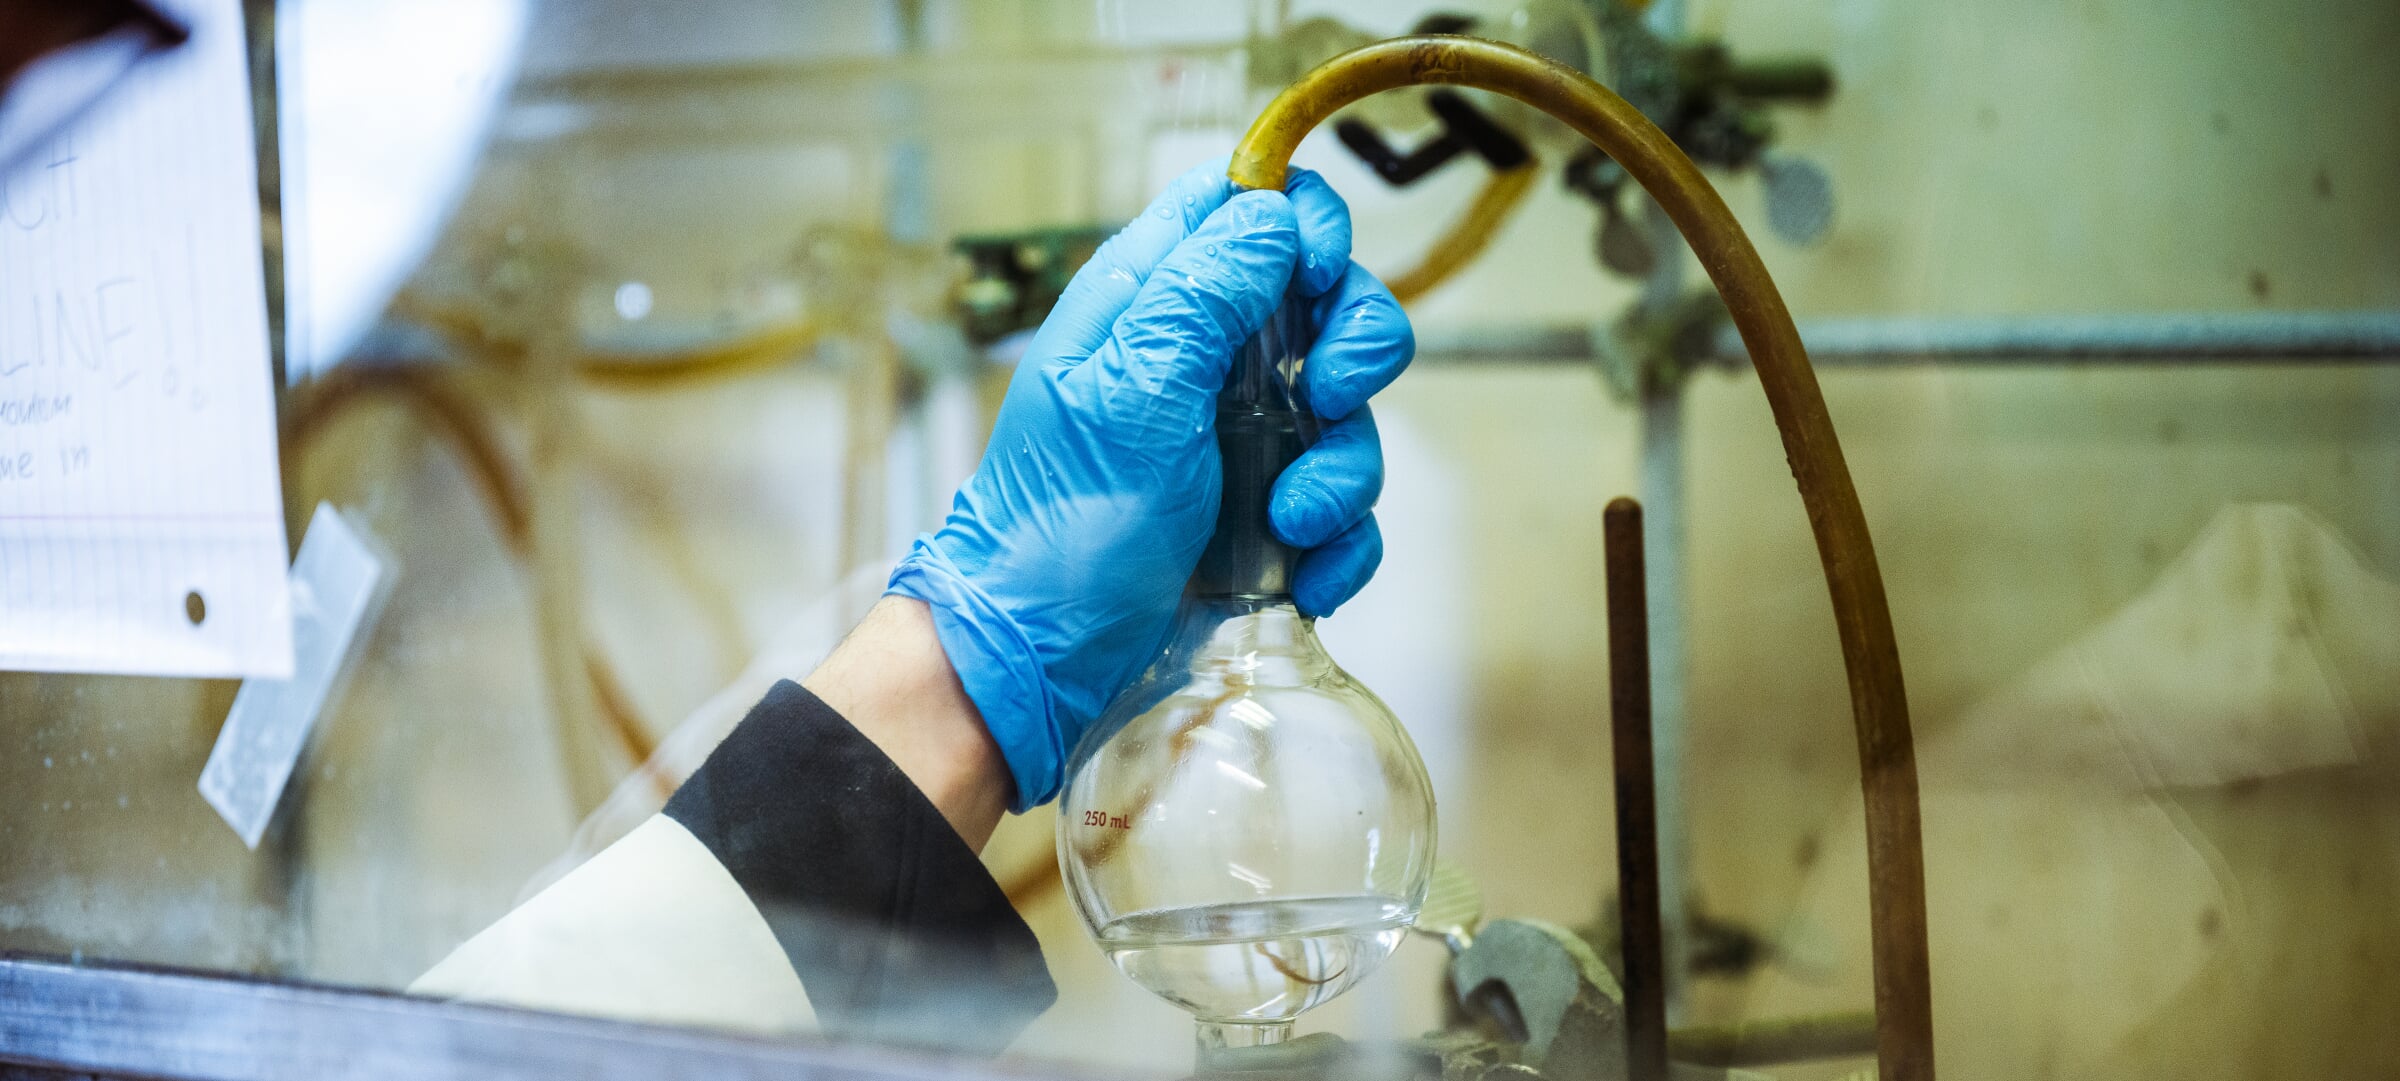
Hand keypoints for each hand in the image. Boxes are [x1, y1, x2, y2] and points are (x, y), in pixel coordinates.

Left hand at [887, 159, 1412, 809]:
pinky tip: (1306, 578)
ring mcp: (1238, 442)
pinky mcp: (1262, 520)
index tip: (1317, 278)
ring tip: (1291, 524)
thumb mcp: (1130, 389)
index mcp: (1154, 300)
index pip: (1248, 202)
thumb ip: (1204, 291)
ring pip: (1347, 417)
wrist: (1043, 661)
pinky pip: (1343, 511)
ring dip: (1343, 471)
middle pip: (1330, 305)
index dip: (1306, 222)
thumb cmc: (1064, 520)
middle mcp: (1203, 359)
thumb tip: (1274, 213)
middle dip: (1353, 352)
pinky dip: (1340, 545)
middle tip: (1327, 396)